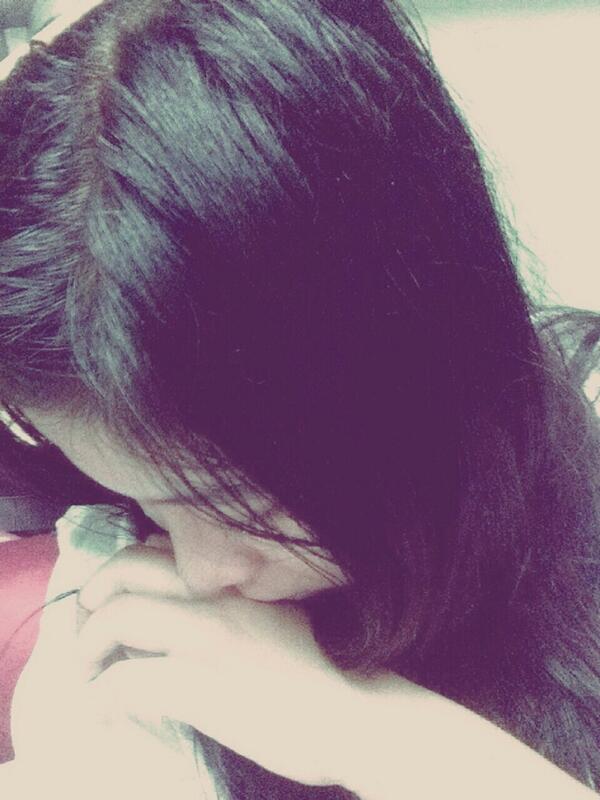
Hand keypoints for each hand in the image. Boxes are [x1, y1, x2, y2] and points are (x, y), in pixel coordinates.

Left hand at [75, 540, 361, 787]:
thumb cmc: (325, 669)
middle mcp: (215, 596)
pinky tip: (103, 713)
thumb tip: (191, 603)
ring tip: (89, 672)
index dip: (125, 571)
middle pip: (128, 568)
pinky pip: (125, 681)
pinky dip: (100, 698)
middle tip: (89, 631)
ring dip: (87, 644)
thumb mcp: (280, 615)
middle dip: (93, 596)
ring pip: (117, 615)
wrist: (359, 713)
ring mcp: (205, 638)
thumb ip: (235, 600)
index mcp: (234, 579)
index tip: (116, 598)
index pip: (160, 549)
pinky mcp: (198, 686)